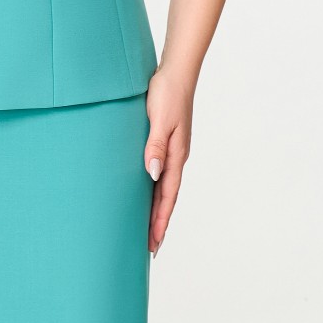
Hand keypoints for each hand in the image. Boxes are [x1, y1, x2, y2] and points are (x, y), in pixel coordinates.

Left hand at [144, 63, 194, 255]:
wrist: (176, 72)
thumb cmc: (166, 93)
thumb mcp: (159, 119)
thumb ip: (154, 146)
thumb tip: (152, 174)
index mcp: (176, 155)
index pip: (167, 196)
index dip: (160, 221)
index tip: (154, 243)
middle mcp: (175, 157)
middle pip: (166, 198)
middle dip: (158, 223)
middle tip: (149, 249)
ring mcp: (172, 151)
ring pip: (163, 189)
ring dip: (156, 210)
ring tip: (147, 231)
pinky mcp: (165, 143)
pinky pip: (159, 175)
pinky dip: (154, 191)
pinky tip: (146, 196)